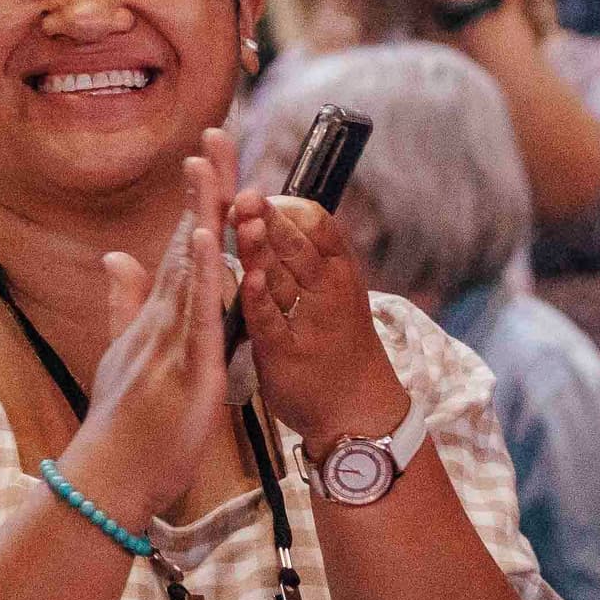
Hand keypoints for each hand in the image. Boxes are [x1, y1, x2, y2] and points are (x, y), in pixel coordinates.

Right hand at [57, 137, 235, 531]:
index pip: (183, 244)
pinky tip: (213, 239)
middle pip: (190, 241)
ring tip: (212, 166)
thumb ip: (124, 303)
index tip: (210, 152)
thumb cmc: (120, 424)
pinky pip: (199, 315)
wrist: (107, 478)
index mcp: (158, 316)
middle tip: (217, 132)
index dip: (198, 197)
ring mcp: (172, 340)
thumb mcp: (123, 355)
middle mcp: (164, 318)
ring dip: (204, 215)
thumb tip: (117, 256)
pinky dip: (206, 275)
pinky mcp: (187, 369)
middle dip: (204, 187)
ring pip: (193, 267)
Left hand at [228, 172, 403, 446]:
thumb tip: (267, 211)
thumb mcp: (334, 291)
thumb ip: (304, 256)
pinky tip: (246, 279)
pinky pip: (271, 320)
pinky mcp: (286, 353)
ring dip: (260, 246)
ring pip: (282, 276)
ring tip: (240, 219)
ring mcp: (309, 321)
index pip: (317, 225)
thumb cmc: (339, 342)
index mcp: (339, 269)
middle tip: (244, 194)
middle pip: (297, 244)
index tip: (257, 190)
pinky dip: (259, 298)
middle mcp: (328, 290)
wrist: (359, 409)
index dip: (287, 207)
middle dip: (269, 217)